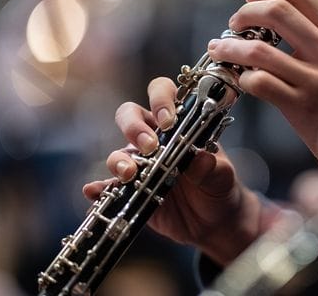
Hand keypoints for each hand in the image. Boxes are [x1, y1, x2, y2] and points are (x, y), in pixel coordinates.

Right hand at [83, 77, 279, 264]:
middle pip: (129, 115)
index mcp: (179, 124)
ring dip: (119, 161)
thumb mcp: (223, 177)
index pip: (162, 94)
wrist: (213, 223)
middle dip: (133, 127)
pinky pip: (107, 187)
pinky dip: (98, 188)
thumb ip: (213, 168)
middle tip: (149, 146)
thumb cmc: (219, 188)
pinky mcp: (129, 191)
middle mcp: (154, 138)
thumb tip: (200, 159)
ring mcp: (139, 164)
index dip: (161, 99)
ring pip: (117, 152)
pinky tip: (94, 192)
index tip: (168, 120)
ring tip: (130, 174)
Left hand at [207, 0, 317, 163]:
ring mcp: (316, 80)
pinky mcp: (302, 107)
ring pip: (259, 50)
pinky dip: (245, 79)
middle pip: (277, 12)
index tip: (253, 0)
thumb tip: (281, 24)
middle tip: (234, 24)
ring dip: (231, 48)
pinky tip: (245, 81)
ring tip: (221, 50)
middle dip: (245, 13)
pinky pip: (261, 83)